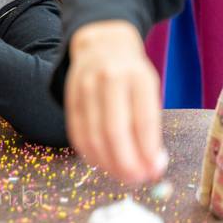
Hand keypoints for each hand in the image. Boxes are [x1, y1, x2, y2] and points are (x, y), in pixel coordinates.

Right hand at [66, 20, 167, 182]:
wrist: (100, 43)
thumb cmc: (131, 73)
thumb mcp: (148, 89)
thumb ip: (149, 124)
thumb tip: (152, 166)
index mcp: (137, 77)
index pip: (142, 120)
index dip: (147, 151)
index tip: (153, 172)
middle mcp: (109, 79)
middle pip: (114, 130)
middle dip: (125, 162)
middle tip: (135, 180)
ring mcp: (85, 86)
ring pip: (92, 134)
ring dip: (106, 162)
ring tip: (120, 175)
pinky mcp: (69, 96)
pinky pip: (76, 131)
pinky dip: (88, 152)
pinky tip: (100, 162)